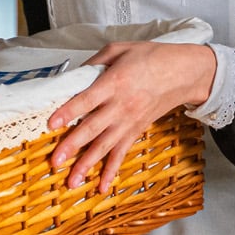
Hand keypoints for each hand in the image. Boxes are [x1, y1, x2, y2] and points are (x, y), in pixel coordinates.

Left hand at [47, 41, 216, 193]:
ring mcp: (129, 122)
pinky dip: (112, 171)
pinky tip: (102, 186)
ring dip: (87, 165)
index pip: (86, 100)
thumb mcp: (119, 49)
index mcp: (114, 83)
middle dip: (72, 146)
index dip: (69, 112)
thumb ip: (94, 62)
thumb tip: (73, 76)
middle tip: (55, 161)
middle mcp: (121, 106)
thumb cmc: (152, 58)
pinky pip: (122, 153)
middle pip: (92, 128)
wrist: (182, 73)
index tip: (52, 124)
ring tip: (72, 181)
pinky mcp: (135, 131)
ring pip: (104, 146)